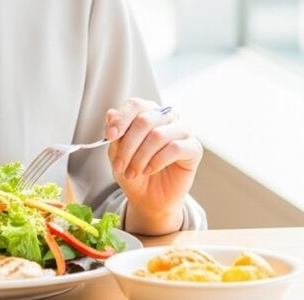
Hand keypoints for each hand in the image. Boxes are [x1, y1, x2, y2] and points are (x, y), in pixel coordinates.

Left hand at [105, 98, 202, 234]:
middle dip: (128, 146)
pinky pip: (175, 148)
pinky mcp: (194, 147)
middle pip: (144, 120)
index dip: (121, 119)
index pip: (135, 105)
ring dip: (140, 157)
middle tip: (119, 166)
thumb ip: (116, 135)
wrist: (149, 198)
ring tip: (132, 172)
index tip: (110, 136)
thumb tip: (111, 113)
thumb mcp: (117, 154)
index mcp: (147, 112)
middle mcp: (166, 117)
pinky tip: (148, 170)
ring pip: (158, 135)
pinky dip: (157, 161)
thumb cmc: (134, 171)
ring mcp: (182, 130)